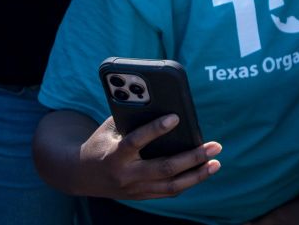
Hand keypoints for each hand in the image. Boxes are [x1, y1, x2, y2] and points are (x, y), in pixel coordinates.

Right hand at [76, 114, 220, 199]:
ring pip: (171, 186)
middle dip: (192, 157)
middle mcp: (126, 175)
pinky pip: (168, 192)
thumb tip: (161, 101)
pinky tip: (202, 172)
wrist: (81, 176)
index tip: (176, 117)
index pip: (136, 141)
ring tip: (216, 162)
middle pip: (164, 168)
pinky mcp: (141, 196)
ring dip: (197, 175)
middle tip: (214, 146)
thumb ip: (132, 117)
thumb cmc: (101, 143)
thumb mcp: (110, 128)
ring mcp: (134, 189)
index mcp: (114, 155)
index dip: (155, 129)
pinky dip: (187, 182)